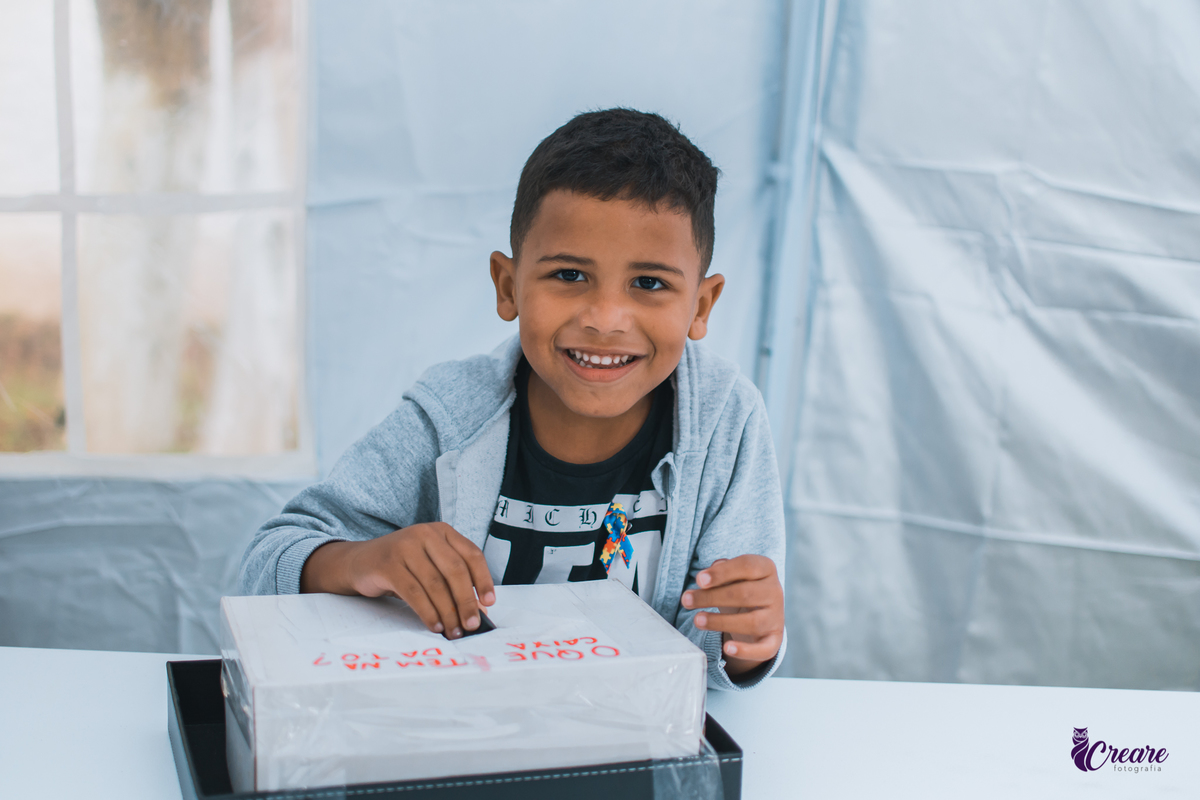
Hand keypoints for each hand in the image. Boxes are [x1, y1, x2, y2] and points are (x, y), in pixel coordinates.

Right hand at [300, 522, 495, 638]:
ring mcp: (405, 547)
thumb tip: (480, 611)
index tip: (489, 602)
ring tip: (454, 630)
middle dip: (466, 601)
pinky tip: (434, 625)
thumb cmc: (404, 566)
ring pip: (435, 584)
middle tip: (472, 624)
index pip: (471, 554)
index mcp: (442, 532)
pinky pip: (414, 592)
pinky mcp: (388, 564)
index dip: (483, 579)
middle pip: (455, 570)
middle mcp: (425, 534)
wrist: (361, 561)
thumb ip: (453, 582)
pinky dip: (427, 612)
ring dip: (447, 612)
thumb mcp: (431, 566)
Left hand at [680, 555, 782, 676]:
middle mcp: (775, 591)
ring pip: (752, 621)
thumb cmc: (739, 590)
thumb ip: (720, 572)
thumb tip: (705, 577)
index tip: (699, 580)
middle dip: (712, 597)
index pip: (747, 566)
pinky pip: (763, 649)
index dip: (722, 573)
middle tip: (686, 600)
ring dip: (721, 622)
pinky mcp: (774, 640)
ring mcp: (776, 617)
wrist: (760, 615)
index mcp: (766, 569)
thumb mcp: (731, 577)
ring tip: (697, 620)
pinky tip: (727, 648)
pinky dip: (746, 651)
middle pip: (745, 594)